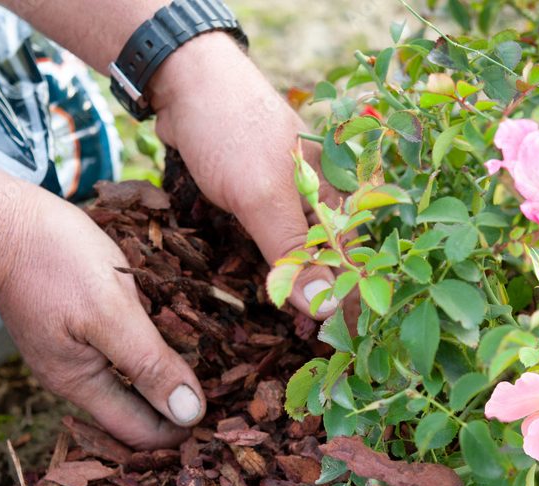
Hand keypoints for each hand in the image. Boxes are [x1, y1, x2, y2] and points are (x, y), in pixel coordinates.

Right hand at [0, 175, 204, 448]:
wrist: (3, 219)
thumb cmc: (56, 260)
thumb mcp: (112, 312)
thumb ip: (149, 364)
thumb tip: (189, 414)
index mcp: (82, 383)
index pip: (140, 432)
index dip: (180, 431)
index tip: (220, 415)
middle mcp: (76, 377)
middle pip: (136, 411)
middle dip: (176, 407)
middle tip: (223, 389)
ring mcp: (74, 352)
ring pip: (130, 382)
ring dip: (164, 378)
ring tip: (207, 363)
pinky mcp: (77, 329)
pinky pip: (120, 354)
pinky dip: (149, 353)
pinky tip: (173, 337)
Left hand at [151, 33, 340, 317]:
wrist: (183, 84)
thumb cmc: (231, 132)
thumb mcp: (263, 196)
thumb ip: (294, 252)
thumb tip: (326, 308)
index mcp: (335, 195)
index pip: (355, 259)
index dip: (354, 301)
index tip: (351, 344)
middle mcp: (319, 200)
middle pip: (331, 261)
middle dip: (326, 302)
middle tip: (318, 347)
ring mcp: (289, 200)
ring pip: (302, 255)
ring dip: (299, 290)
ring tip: (298, 330)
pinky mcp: (260, 202)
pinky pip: (273, 243)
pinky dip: (273, 269)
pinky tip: (271, 292)